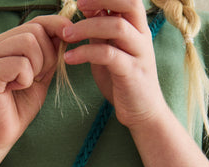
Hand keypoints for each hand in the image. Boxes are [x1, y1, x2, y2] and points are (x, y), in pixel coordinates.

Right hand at [0, 15, 74, 152]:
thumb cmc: (18, 108)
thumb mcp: (40, 76)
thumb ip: (49, 54)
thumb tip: (66, 31)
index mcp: (2, 43)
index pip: (35, 22)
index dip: (55, 27)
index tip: (69, 38)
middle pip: (34, 31)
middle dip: (47, 56)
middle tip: (37, 78)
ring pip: (28, 43)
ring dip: (37, 67)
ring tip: (25, 84)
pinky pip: (21, 64)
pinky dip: (25, 80)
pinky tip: (14, 90)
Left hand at [63, 0, 166, 129]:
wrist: (142, 113)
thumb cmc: (123, 82)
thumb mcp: (110, 53)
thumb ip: (101, 34)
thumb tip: (89, 10)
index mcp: (137, 28)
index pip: (126, 0)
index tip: (81, 1)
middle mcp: (142, 36)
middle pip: (129, 3)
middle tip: (78, 4)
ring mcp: (139, 53)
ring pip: (117, 27)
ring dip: (88, 27)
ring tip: (66, 35)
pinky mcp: (132, 72)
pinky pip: (109, 55)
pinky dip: (87, 53)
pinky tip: (70, 58)